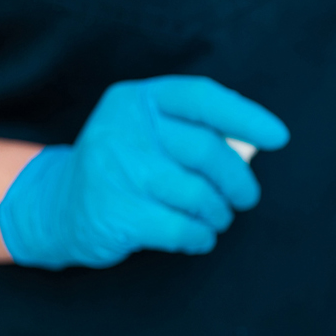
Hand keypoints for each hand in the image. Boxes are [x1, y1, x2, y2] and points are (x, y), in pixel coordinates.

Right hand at [0, 76, 289, 269]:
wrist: (56, 206)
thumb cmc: (124, 167)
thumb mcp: (148, 132)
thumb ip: (193, 129)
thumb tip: (255, 144)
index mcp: (138, 100)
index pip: (202, 98)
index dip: (246, 117)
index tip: (279, 138)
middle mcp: (124, 129)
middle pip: (208, 151)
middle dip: (238, 181)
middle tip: (244, 198)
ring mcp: (116, 170)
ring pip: (199, 195)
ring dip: (218, 214)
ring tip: (215, 218)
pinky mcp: (115, 212)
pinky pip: (182, 228)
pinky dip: (200, 237)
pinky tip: (196, 237)